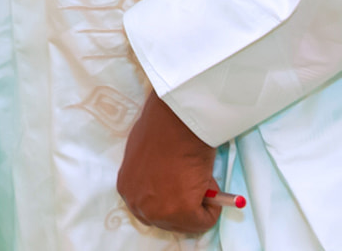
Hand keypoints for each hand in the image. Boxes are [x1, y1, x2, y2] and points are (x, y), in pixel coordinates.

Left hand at [116, 92, 220, 234]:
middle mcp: (138, 205)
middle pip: (167, 222)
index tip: (183, 188)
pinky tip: (206, 180)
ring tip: (198, 177)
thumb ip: (152, 176)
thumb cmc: (162, 128)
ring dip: (199, 204)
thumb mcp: (145, 156)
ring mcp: (159, 211)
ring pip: (187, 223)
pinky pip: (205, 221)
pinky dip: (214, 206)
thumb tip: (170, 185)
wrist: (176, 119)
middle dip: (185, 207)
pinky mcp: (182, 211)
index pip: (149, 210)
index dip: (171, 201)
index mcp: (127, 188)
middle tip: (195, 184)